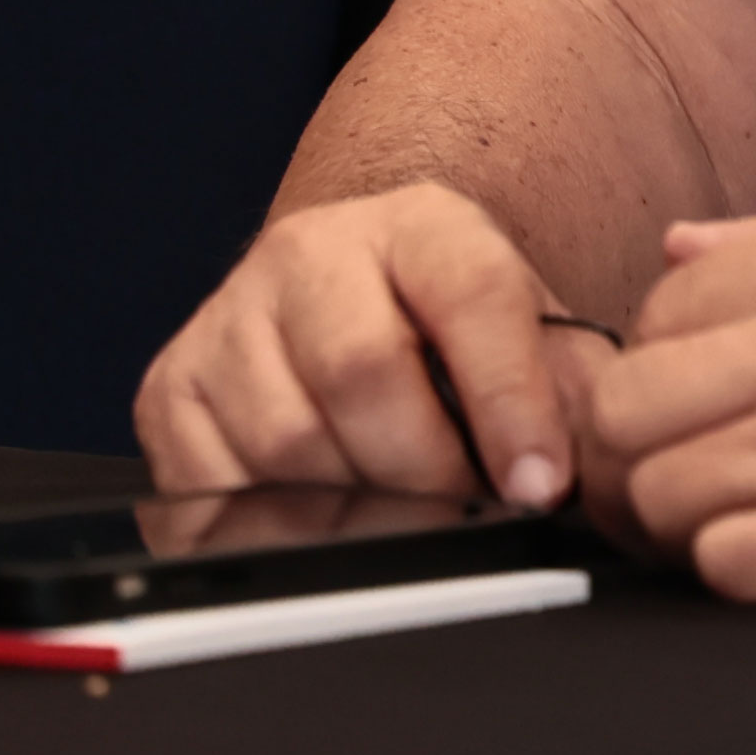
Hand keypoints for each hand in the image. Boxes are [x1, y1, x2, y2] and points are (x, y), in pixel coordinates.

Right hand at [136, 181, 611, 508]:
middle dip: (428, 470)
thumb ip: (572, 389)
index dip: (510, 401)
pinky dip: (279, 531)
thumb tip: (584, 469)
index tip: (539, 485)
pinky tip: (328, 525)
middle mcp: (309, 253)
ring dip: (358, 508)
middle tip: (468, 516)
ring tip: (406, 522)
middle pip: (361, 370)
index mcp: (419, 223)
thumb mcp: (532, 336)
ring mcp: (228, 319)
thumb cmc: (454, 340)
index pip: (471, 294)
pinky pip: (216, 489)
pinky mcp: (171, 392)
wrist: (351, 310)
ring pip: (286, 443)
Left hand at [586, 206, 755, 597]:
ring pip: (658, 494)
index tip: (698, 395)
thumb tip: (682, 250)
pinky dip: (741, 573)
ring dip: (682, 521)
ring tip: (741, 520)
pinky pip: (727, 569)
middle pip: (626, 404)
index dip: (666, 358)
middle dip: (639, 447)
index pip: (662, 302)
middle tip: (684, 472)